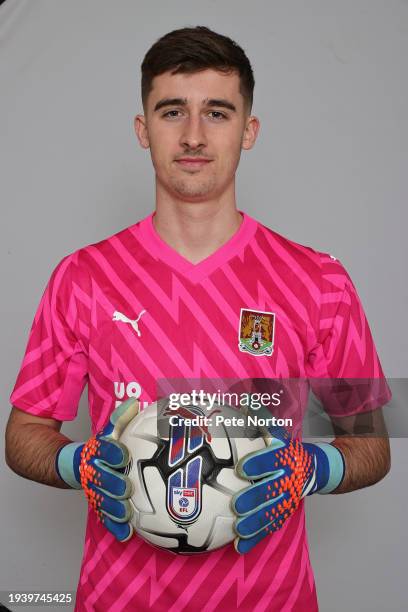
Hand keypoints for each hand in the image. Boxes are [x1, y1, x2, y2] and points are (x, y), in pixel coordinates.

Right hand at [55, 398, 137, 541]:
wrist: (69, 465)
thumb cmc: (99, 447)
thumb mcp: (107, 432)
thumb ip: (120, 419)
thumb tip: (135, 402)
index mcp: (95, 452)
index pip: (102, 450)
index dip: (111, 453)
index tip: (122, 455)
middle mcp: (93, 472)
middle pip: (101, 478)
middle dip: (113, 483)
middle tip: (126, 487)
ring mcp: (93, 490)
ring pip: (102, 500)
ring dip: (113, 508)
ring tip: (125, 513)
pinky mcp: (97, 504)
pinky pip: (105, 517)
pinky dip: (114, 526)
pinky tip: (126, 534)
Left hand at [232, 426, 344, 553]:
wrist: (321, 468)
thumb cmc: (290, 447)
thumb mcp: (281, 431)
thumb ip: (263, 418)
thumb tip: (245, 400)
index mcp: (288, 458)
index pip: (274, 460)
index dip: (260, 464)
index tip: (242, 469)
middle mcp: (289, 480)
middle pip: (272, 490)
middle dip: (255, 499)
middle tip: (237, 505)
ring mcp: (288, 499)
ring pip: (272, 513)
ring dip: (255, 523)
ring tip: (238, 529)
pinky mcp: (283, 512)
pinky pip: (269, 526)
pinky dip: (255, 538)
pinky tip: (239, 546)